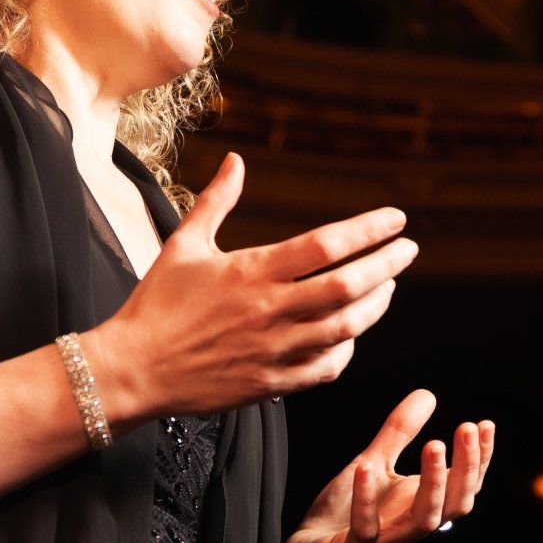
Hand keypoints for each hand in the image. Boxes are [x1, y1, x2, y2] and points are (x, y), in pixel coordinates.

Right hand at [87, 151, 418, 419]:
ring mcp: (274, 349)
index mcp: (251, 271)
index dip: (368, 229)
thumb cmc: (156, 304)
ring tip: (388, 287)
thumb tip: (236, 159)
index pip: (326, 244)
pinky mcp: (272, 383)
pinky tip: (352, 334)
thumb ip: (216, 201)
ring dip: (375, 305)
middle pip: (348, 285)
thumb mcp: (184, 245)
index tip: (397, 219)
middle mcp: (269, 310)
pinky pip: (326, 367)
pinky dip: (347, 349)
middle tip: (408, 250)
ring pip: (346, 328)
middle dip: (387, 265)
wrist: (133, 370)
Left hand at [288, 389, 496, 542]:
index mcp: (419, 504)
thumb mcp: (371, 464)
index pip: (463, 484)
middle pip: (455, 503)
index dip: (479, 458)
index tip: (485, 425)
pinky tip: (366, 467)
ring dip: (433, 484)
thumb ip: (398, 433)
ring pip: (423, 520)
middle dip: (467, 467)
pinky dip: (366, 501)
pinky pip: (366, 529)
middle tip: (468, 427)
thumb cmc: (342, 515)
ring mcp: (385, 540)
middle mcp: (409, 524)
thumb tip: (429, 394)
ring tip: (435, 444)